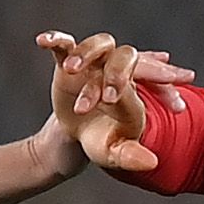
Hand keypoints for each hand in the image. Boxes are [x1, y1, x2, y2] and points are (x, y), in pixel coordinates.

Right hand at [37, 32, 194, 174]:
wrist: (76, 138)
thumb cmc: (103, 141)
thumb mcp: (116, 153)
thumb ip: (131, 156)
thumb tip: (151, 163)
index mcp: (138, 88)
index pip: (153, 75)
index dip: (158, 81)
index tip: (160, 100)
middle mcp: (120, 69)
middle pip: (127, 56)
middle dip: (119, 73)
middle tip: (108, 98)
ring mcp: (95, 63)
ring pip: (99, 45)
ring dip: (87, 54)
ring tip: (71, 70)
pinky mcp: (67, 64)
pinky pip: (64, 46)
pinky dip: (55, 40)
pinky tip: (43, 42)